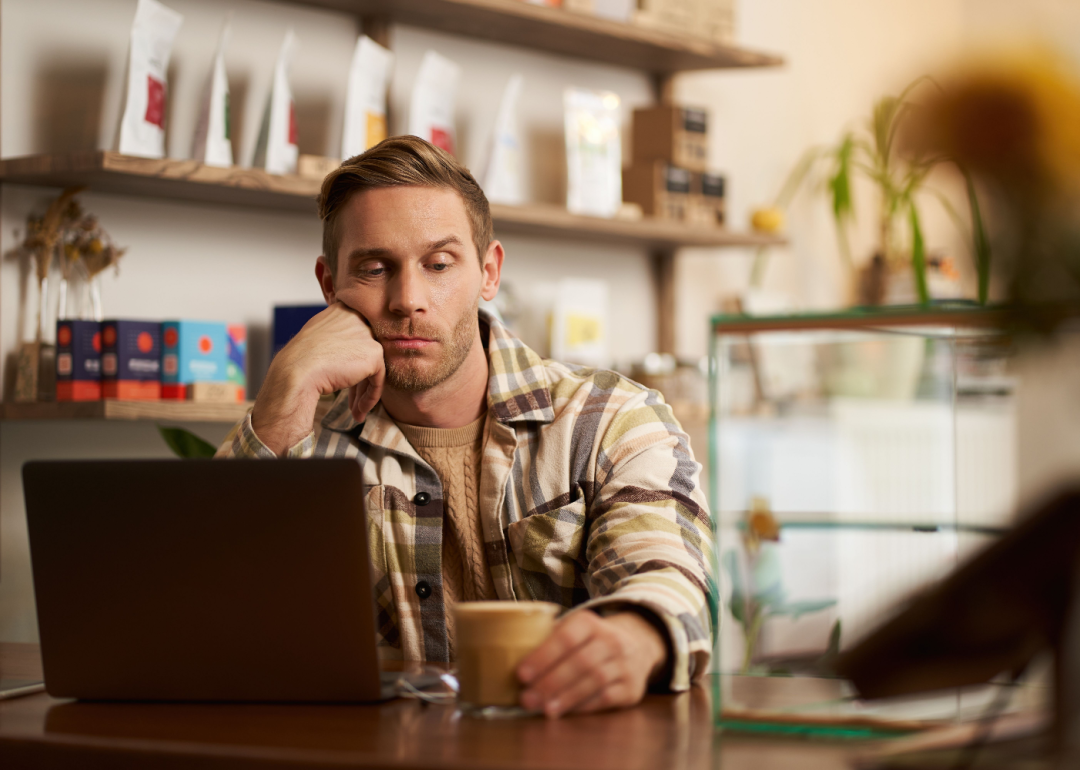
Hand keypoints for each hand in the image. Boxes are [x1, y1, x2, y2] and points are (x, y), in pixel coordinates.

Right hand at [251, 301, 385, 453]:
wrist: (296, 372)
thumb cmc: (300, 359)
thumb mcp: (317, 335)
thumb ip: (336, 334)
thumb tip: (347, 348)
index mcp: (343, 309)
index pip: (357, 336)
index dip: (352, 361)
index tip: (346, 379)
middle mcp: (358, 317)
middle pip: (366, 353)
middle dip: (359, 380)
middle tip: (351, 399)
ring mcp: (367, 334)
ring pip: (373, 368)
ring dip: (363, 392)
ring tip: (354, 409)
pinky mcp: (374, 353)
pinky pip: (378, 380)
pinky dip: (370, 398)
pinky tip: (358, 411)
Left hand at [516, 609, 667, 718]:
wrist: (638, 644)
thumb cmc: (590, 641)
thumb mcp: (574, 629)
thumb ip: (548, 640)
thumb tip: (505, 657)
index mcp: (590, 622)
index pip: (566, 637)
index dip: (543, 656)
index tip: (521, 674)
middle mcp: (611, 640)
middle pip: (580, 662)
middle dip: (551, 682)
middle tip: (527, 698)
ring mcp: (625, 664)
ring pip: (595, 681)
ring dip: (566, 697)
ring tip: (544, 709)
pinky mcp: (632, 688)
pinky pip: (607, 698)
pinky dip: (584, 706)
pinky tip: (566, 712)